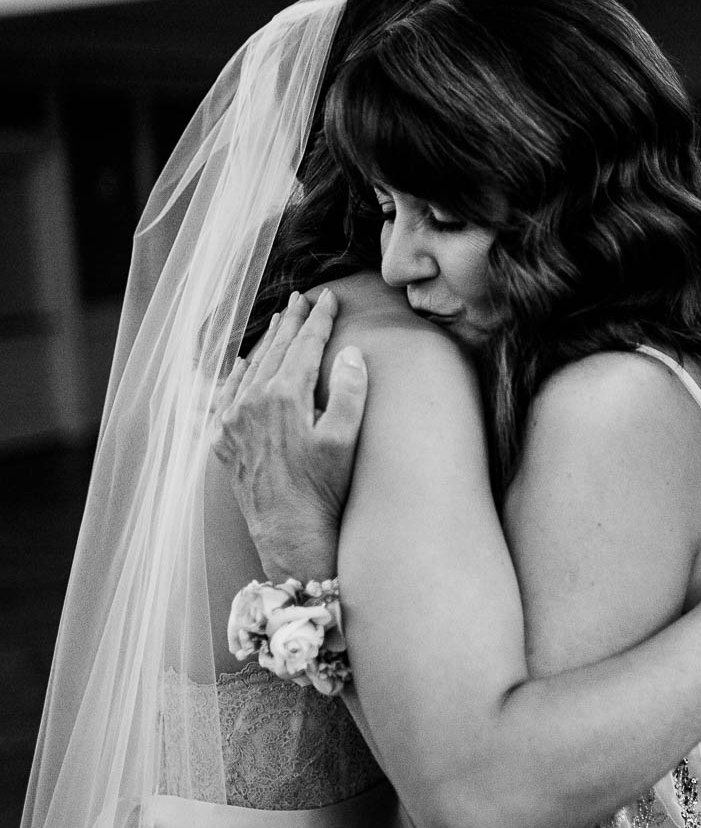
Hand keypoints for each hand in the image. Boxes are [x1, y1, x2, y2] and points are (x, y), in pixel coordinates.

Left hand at [212, 289, 367, 579]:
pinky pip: (228, 392)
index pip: (305, 345)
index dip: (319, 319)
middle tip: (303, 298)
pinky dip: (240, 372)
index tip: (329, 297)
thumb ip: (350, 392)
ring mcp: (232, 419)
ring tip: (280, 321)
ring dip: (267, 342)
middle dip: (292, 321)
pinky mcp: (224, 438)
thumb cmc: (323, 489)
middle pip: (275, 349)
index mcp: (285, 396)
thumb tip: (350, 353)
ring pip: (250, 366)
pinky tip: (245, 364)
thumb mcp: (345, 440)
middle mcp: (252, 401)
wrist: (289, 530)